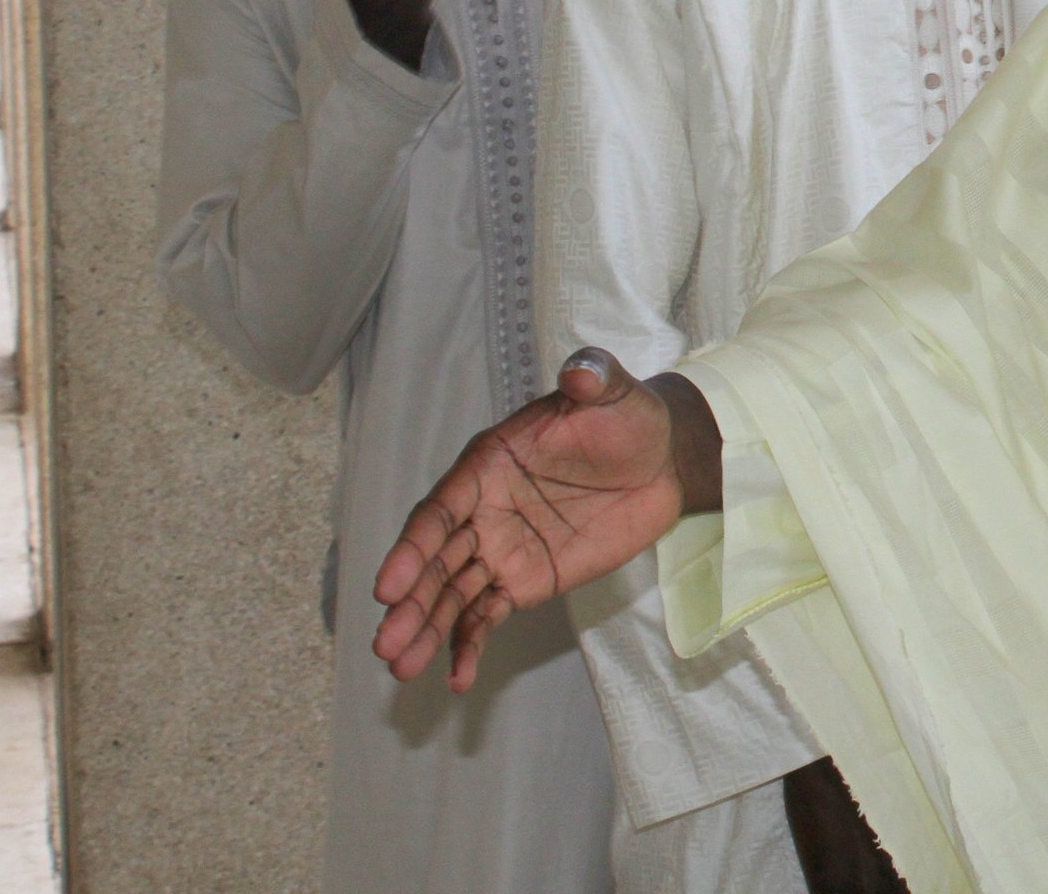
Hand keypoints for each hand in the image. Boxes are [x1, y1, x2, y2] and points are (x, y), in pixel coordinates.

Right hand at [371, 349, 695, 690]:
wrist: (661, 457)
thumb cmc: (626, 418)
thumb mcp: (613, 392)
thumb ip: (594, 379)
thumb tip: (581, 368)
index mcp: (487, 465)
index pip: (440, 510)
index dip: (413, 547)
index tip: (389, 586)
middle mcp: (482, 510)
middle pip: (436, 560)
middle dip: (410, 602)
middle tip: (386, 642)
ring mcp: (500, 549)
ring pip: (453, 594)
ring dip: (426, 629)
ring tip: (401, 669)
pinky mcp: (525, 580)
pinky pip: (487, 616)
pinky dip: (468, 645)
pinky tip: (455, 679)